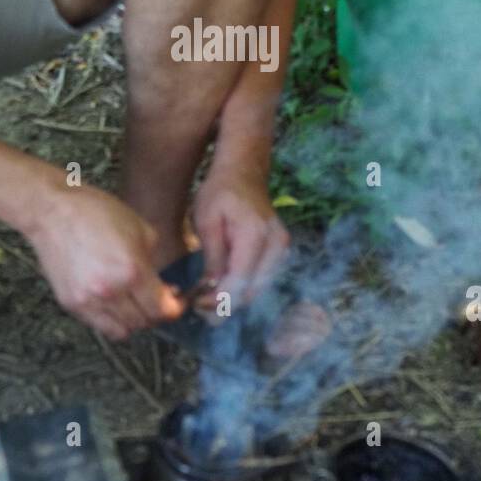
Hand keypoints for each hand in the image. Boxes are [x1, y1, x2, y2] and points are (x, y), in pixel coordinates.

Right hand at [27, 184, 186, 339]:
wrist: (52, 212)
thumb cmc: (96, 213)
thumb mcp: (141, 229)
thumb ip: (155, 263)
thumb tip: (165, 288)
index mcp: (132, 271)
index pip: (162, 309)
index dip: (176, 309)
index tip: (178, 304)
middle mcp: (110, 292)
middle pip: (144, 322)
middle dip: (157, 312)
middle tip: (158, 299)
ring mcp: (88, 301)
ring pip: (123, 331)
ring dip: (135, 320)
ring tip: (135, 302)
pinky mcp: (71, 305)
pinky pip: (100, 327)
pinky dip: (113, 321)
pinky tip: (114, 303)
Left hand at [193, 165, 289, 309]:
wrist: (244, 172)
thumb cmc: (220, 192)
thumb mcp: (207, 222)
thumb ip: (213, 257)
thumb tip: (212, 290)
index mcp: (256, 235)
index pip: (240, 281)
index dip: (219, 299)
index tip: (197, 305)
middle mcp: (276, 244)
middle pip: (253, 290)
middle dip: (226, 304)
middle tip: (200, 307)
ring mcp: (282, 248)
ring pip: (259, 288)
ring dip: (235, 298)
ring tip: (209, 298)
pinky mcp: (281, 250)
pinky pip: (263, 279)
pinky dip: (244, 287)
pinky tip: (225, 286)